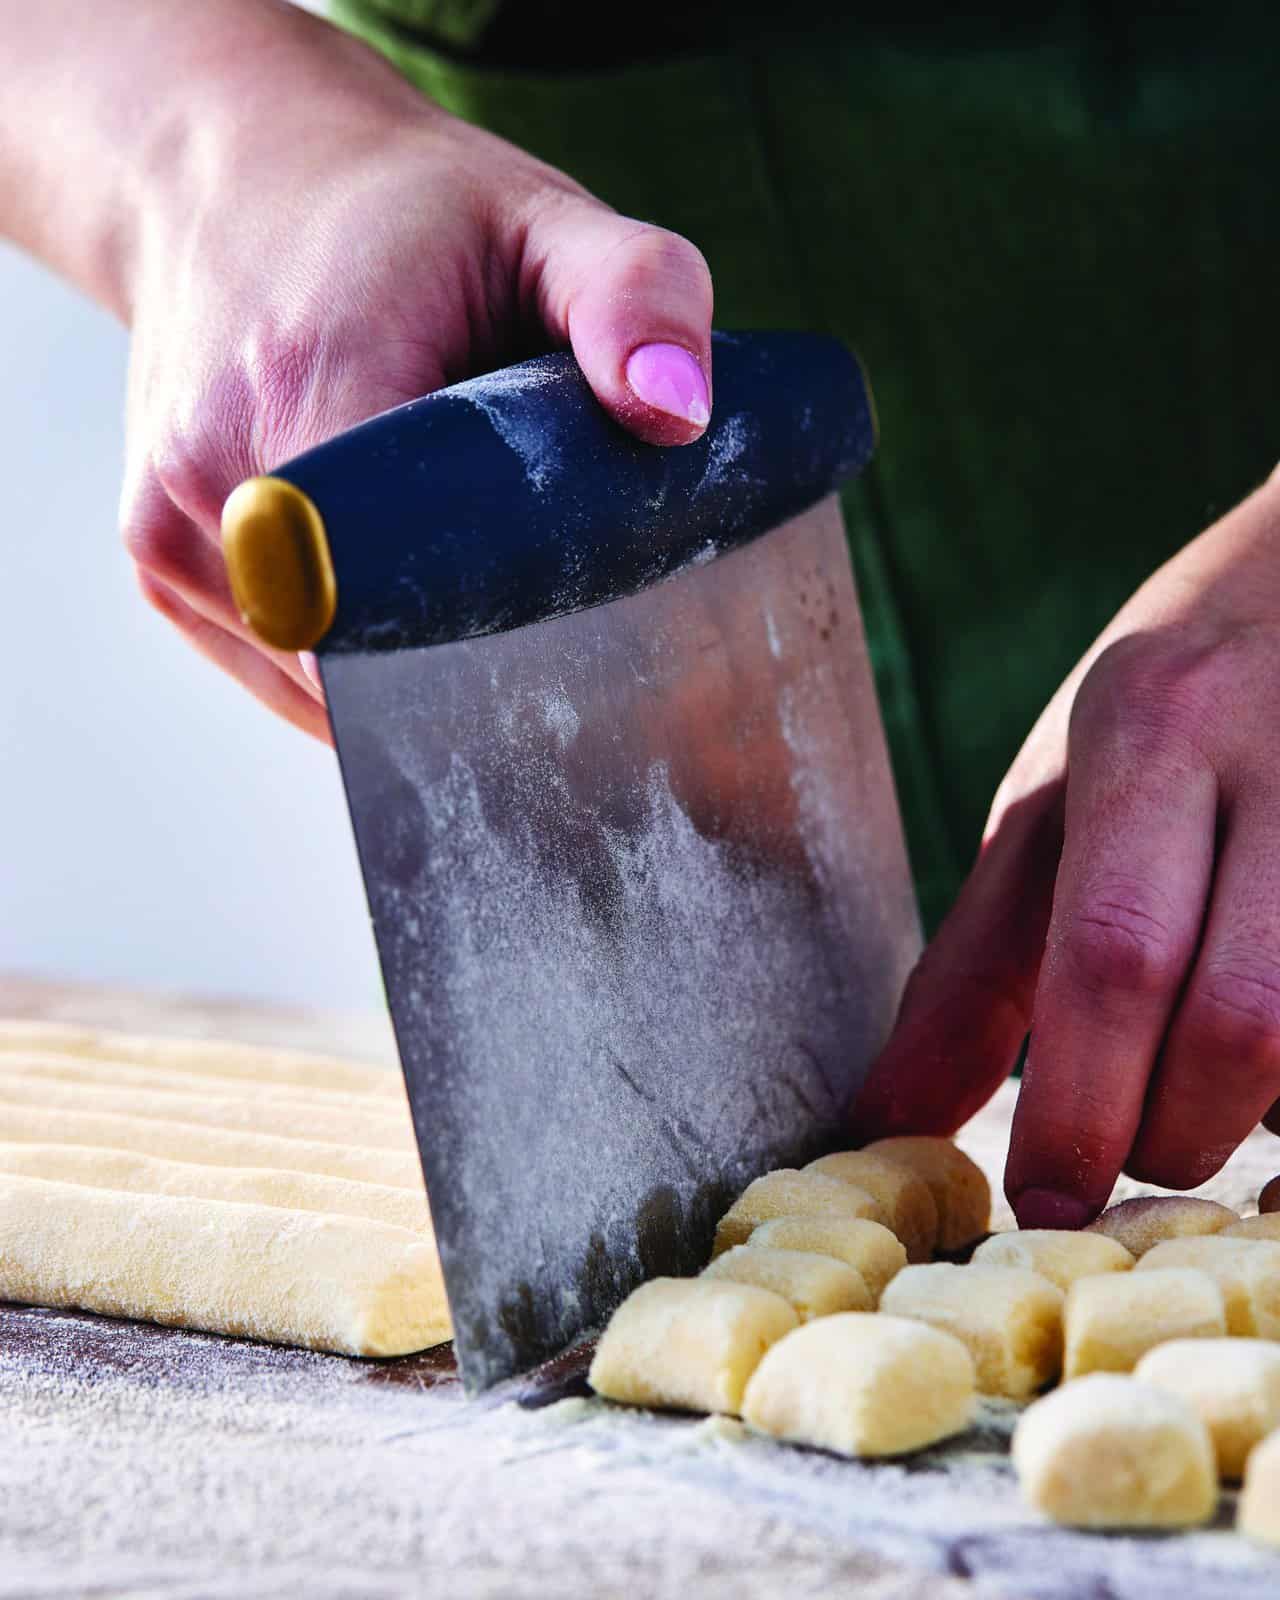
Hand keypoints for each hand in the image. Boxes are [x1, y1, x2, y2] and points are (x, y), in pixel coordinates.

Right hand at [109, 5, 711, 737]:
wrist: (231, 177)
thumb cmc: (403, 213)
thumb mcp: (543, 224)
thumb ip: (635, 300)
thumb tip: (678, 414)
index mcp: (302, 387)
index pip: (405, 593)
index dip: (496, 636)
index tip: (561, 629)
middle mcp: (208, 474)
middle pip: (363, 653)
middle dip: (461, 652)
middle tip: (525, 586)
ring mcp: (165, 528)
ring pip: (316, 674)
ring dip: (401, 651)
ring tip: (442, 547)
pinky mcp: (159, 560)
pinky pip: (277, 659)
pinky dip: (346, 646)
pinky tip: (384, 567)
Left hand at [853, 468, 1279, 1225]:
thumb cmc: (1177, 707)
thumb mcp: (1052, 805)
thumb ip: (972, 968)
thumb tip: (884, 1121)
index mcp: (1155, 734)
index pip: (1118, 952)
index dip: (1081, 1105)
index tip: (1043, 1200)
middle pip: (1241, 1026)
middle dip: (1169, 1134)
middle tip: (1124, 1148)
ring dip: (1253, 1117)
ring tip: (1195, 1088)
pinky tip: (1269, 1055)